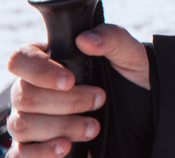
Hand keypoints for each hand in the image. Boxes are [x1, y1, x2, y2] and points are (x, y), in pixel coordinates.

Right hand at [7, 25, 149, 155]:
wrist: (142, 113)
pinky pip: (20, 154)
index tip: (70, 81)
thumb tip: (85, 39)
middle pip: (24, 96)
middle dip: (66, 102)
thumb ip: (111, 38)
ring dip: (61, 127)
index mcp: (50, 61)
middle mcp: (33, 90)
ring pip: (22, 125)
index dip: (39, 71)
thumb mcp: (129, 54)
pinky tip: (66, 147)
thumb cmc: (129, 78)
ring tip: (92, 127)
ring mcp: (30, 119)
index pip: (21, 60)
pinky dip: (42, 152)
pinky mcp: (33, 147)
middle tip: (99, 100)